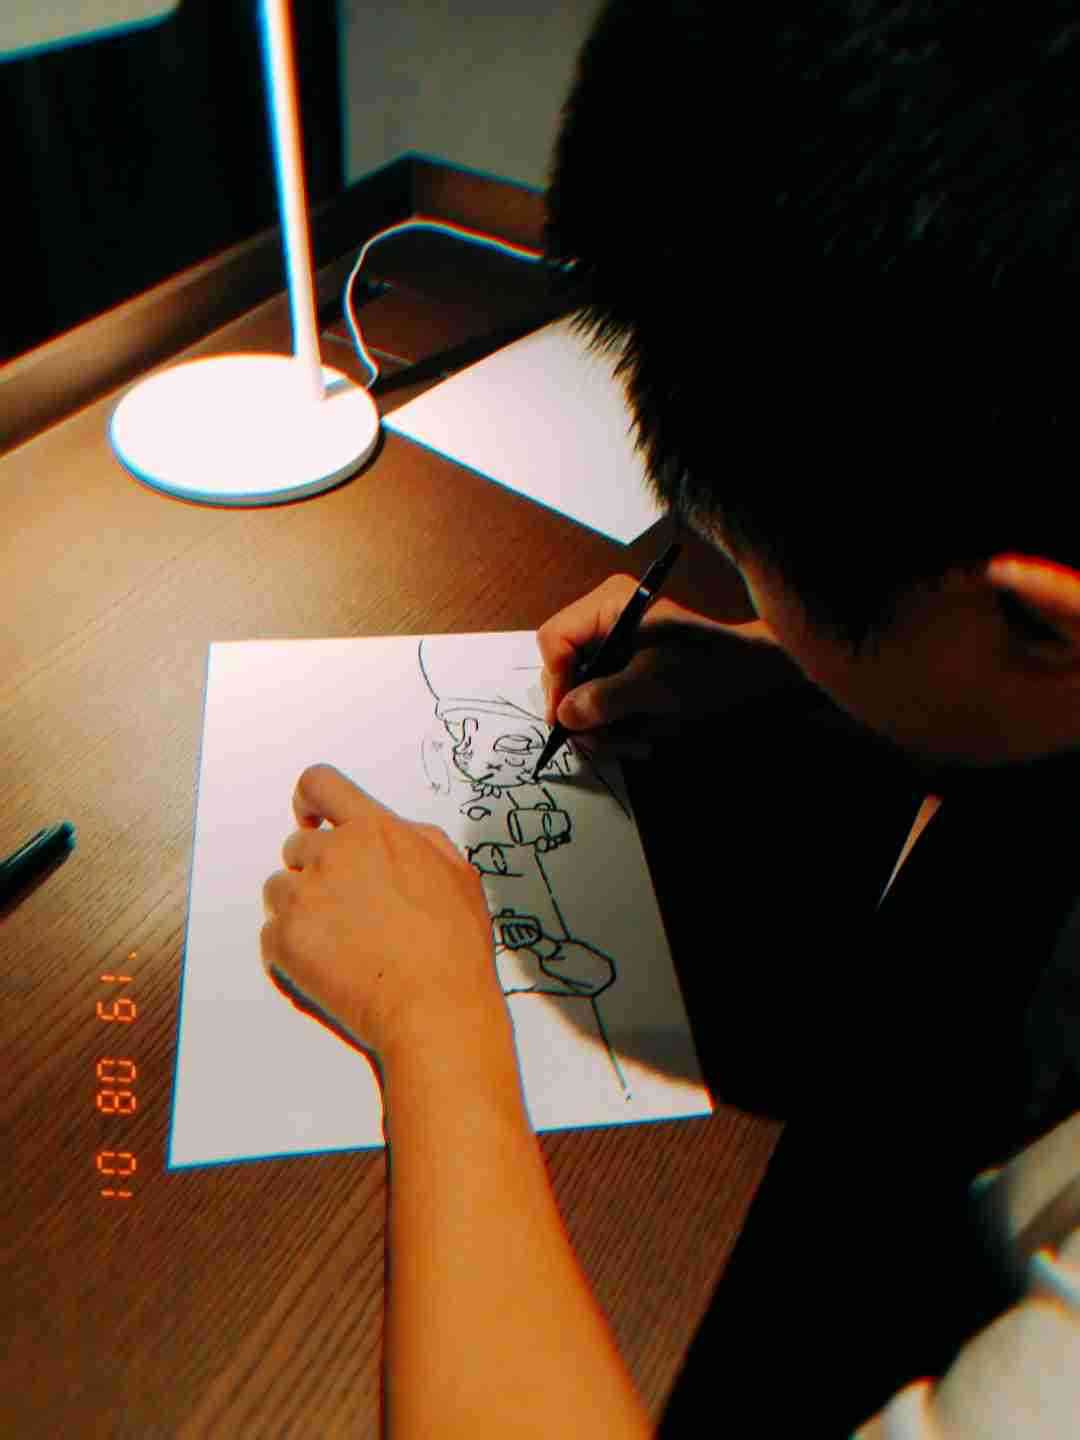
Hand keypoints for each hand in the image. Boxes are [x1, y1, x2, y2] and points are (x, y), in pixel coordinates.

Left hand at [261, 764, 503, 1063]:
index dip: (309, 801)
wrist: (434, 1008)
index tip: (312, 819)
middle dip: (315, 871)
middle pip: (296, 846)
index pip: (321, 784)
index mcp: (376, 831)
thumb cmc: (454, 947)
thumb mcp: (456, 873)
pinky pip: (271, 932)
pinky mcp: (284, 939)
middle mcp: (334, 855)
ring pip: (279, 889)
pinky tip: (330, 965)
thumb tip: (394, 835)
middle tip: (346, 907)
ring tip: (341, 941)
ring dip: (300, 908)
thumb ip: (417, 841)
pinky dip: (292, 948)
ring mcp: (304, 897)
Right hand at [536, 574, 783, 757]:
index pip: (555, 640)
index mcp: (607, 606)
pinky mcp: (622, 680)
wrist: (750, 678)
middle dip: (583, 713)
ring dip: (604, 729)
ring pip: (580, 699)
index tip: (568, 719)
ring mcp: (611, 655)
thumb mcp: (654, 682)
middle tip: (602, 741)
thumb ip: (606, 698)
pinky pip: (601, 709)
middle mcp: (603, 626)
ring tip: (637, 743)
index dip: (557, 681)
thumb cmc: (707, 667)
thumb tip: (564, 716)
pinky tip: (643, 738)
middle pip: (563, 673)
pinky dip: (618, 729)